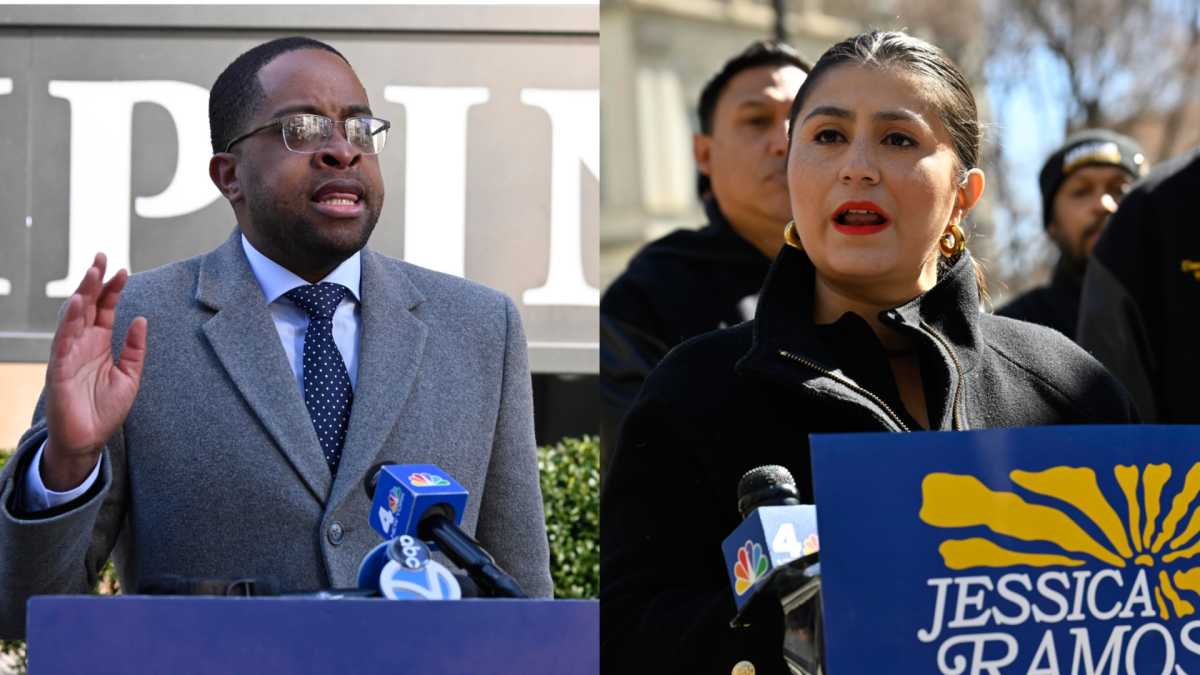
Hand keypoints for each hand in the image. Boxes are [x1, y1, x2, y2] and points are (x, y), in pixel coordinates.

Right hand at [42, 253, 147, 490]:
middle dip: (94, 281)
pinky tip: (77, 303)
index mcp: (100, 343)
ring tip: (92, 272)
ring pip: (74, 317)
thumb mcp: (130, 376)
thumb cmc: (106, 410)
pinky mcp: (59, 367)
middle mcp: (83, 344)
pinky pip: (63, 340)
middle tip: (102, 257)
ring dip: (82, 293)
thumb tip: (142, 319)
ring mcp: (69, 353)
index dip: (113, 289)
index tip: (123, 270)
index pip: (105, 309)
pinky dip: (70, 321)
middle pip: (88, 306)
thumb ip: (135, 349)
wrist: (88, 440)